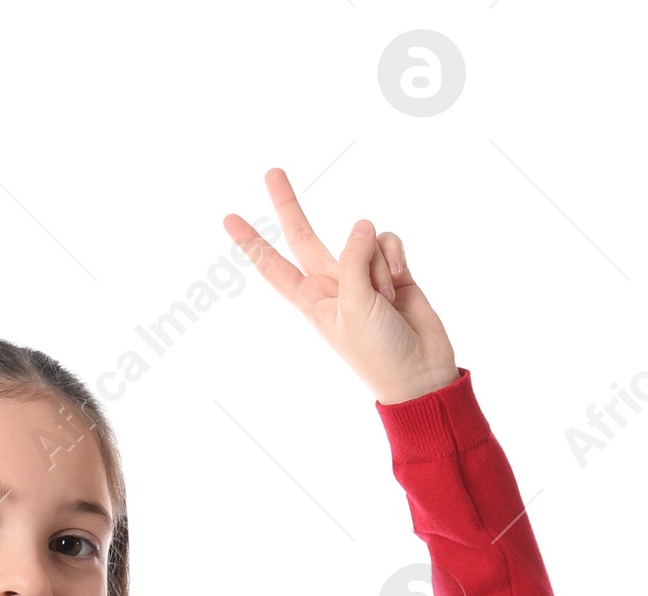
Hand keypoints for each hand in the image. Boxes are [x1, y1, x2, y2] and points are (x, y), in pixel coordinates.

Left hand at [223, 167, 458, 404]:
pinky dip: (395, 258)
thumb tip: (362, 226)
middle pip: (303, 235)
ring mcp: (361, 275)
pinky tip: (400, 283)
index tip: (229, 219)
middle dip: (288, 204)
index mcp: (311, 299)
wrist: (419, 371)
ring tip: (385, 299)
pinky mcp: (391, 271)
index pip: (273, 265)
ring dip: (376, 262)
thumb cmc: (376, 352)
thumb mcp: (352, 306)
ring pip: (362, 238)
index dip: (253, 242)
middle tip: (271, 171)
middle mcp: (332, 282)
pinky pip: (387, 242)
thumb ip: (352, 260)